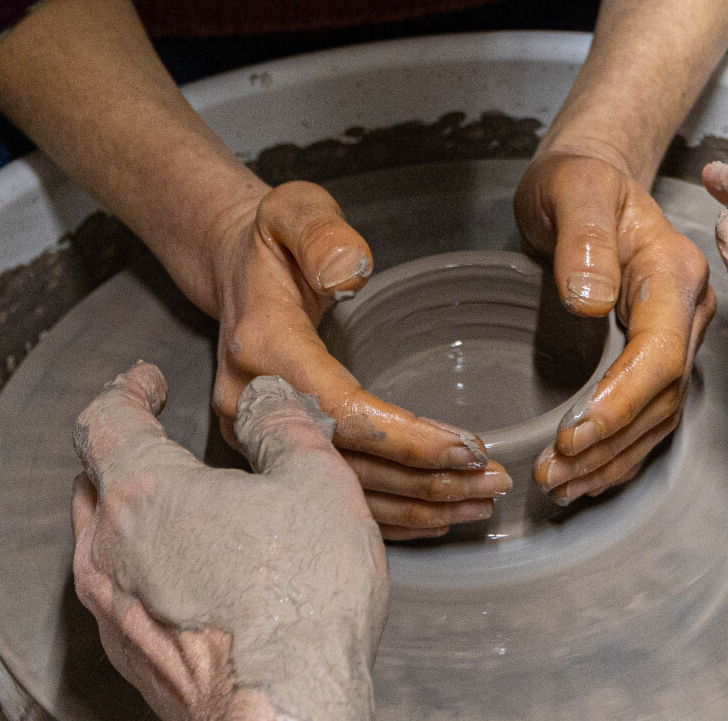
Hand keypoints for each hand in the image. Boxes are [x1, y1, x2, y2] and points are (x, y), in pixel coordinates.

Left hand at [70, 364, 388, 720]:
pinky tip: (188, 572)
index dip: (126, 389)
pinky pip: (119, 594)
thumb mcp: (315, 480)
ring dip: (129, 513)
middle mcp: (108, 550)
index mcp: (143, 492)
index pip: (106, 419)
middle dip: (123, 450)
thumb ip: (284, 424)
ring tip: (177, 504)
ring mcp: (111, 611)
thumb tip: (267, 396)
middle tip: (156, 432)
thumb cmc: (301, 598)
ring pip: (101, 542)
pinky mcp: (129, 658)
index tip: (144, 381)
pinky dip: (142, 567)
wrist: (284, 710)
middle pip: (93, 481)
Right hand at [208, 181, 511, 538]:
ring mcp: (256, 437)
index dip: (405, 438)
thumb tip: (349, 274)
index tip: (467, 446)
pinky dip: (388, 512)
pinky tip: (437, 515)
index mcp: (264, 349)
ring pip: (341, 491)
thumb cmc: (275, 240)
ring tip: (481, 503)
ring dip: (416, 505)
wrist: (233, 268)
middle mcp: (253, 405)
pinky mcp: (269, 453)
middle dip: (425, 482)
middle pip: (346, 465)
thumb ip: (322, 234)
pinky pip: (331, 495)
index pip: (340, 410)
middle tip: (494, 483)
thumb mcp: (294, 211)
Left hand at [513, 152, 715, 501]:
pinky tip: (585, 476)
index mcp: (674, 271)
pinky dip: (619, 453)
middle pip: (663, 396)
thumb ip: (584, 239)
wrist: (589, 179)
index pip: (661, 352)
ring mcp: (678, 335)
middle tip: (552, 475)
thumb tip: (591, 302)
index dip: (622, 402)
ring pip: (660, 416)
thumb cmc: (576, 180)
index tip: (574, 437)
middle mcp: (687, 309)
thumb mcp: (571, 188)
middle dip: (610, 444)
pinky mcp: (659, 354)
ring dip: (612, 459)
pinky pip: (651, 416)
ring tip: (559, 487)